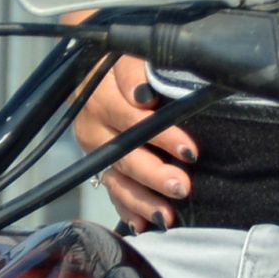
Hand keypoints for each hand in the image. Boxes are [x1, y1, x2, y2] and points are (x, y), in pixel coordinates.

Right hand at [73, 55, 194, 231]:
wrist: (88, 62)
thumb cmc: (122, 58)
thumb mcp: (129, 52)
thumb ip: (137, 68)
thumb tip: (145, 93)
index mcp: (100, 92)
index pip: (132, 116)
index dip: (162, 134)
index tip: (189, 150)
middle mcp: (93, 122)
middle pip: (124, 151)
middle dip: (154, 173)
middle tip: (182, 187)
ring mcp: (93, 145)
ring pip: (117, 176)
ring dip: (142, 198)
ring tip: (168, 215)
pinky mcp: (97, 161)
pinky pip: (110, 189)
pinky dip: (127, 208)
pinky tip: (143, 225)